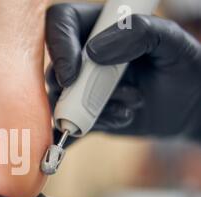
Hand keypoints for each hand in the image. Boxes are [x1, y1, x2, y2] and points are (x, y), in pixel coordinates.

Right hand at [45, 3, 200, 142]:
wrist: (187, 107)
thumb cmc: (182, 67)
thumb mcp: (172, 40)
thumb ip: (139, 32)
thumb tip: (92, 52)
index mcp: (99, 25)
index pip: (61, 23)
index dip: (58, 47)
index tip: (72, 76)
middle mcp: (84, 55)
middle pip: (54, 70)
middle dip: (77, 91)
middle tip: (109, 97)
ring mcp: (81, 86)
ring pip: (62, 101)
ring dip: (94, 110)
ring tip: (131, 105)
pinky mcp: (84, 113)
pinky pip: (70, 125)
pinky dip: (89, 128)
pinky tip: (121, 119)